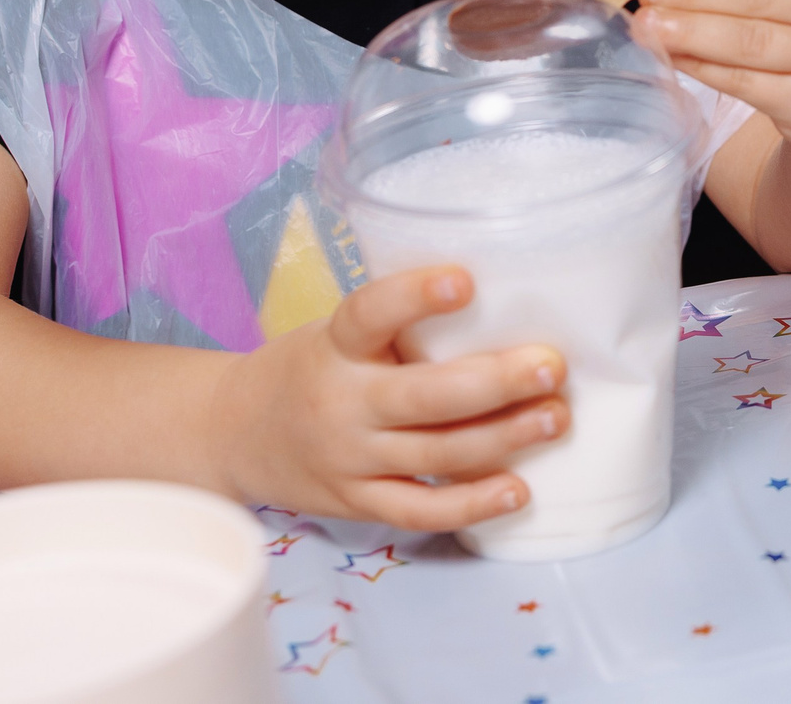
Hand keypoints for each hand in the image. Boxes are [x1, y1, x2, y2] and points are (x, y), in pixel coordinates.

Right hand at [210, 265, 567, 525]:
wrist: (234, 434)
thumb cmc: (311, 368)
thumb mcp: (337, 333)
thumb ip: (398, 327)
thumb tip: (506, 302)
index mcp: (335, 346)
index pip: (369, 313)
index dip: (414, 296)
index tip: (465, 280)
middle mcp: (340, 404)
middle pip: (423, 397)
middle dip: (495, 382)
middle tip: (551, 367)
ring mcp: (348, 460)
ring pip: (435, 454)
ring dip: (503, 438)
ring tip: (556, 418)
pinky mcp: (357, 504)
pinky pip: (420, 511)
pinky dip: (471, 505)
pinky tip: (518, 490)